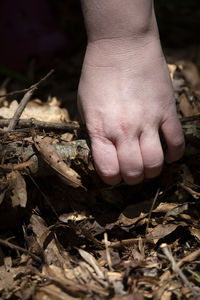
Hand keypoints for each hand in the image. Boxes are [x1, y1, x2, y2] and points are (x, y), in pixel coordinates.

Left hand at [78, 37, 184, 184]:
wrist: (121, 45)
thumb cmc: (97, 75)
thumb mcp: (85, 106)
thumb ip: (94, 132)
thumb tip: (104, 152)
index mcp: (101, 129)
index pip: (109, 171)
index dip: (111, 178)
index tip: (113, 174)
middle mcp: (124, 130)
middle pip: (134, 171)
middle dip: (132, 178)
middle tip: (132, 171)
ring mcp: (148, 121)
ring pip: (155, 163)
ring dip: (152, 170)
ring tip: (149, 163)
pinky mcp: (166, 110)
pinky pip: (176, 141)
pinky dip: (174, 154)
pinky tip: (168, 153)